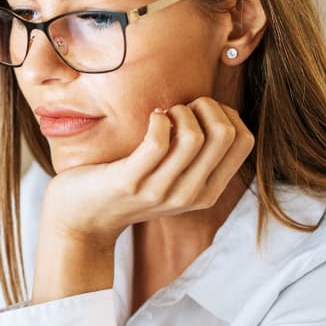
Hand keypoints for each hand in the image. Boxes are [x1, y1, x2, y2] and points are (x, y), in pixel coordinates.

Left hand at [44, 98, 254, 242]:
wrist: (80, 219)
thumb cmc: (127, 186)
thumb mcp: (172, 177)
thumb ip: (196, 156)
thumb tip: (215, 111)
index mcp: (207, 192)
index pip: (244, 141)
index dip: (227, 114)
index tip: (200, 113)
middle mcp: (189, 195)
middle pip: (225, 134)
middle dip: (207, 107)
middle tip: (180, 109)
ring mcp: (160, 191)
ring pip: (195, 136)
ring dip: (180, 111)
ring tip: (163, 114)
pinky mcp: (130, 183)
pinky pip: (158, 141)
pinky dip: (157, 120)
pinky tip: (150, 119)